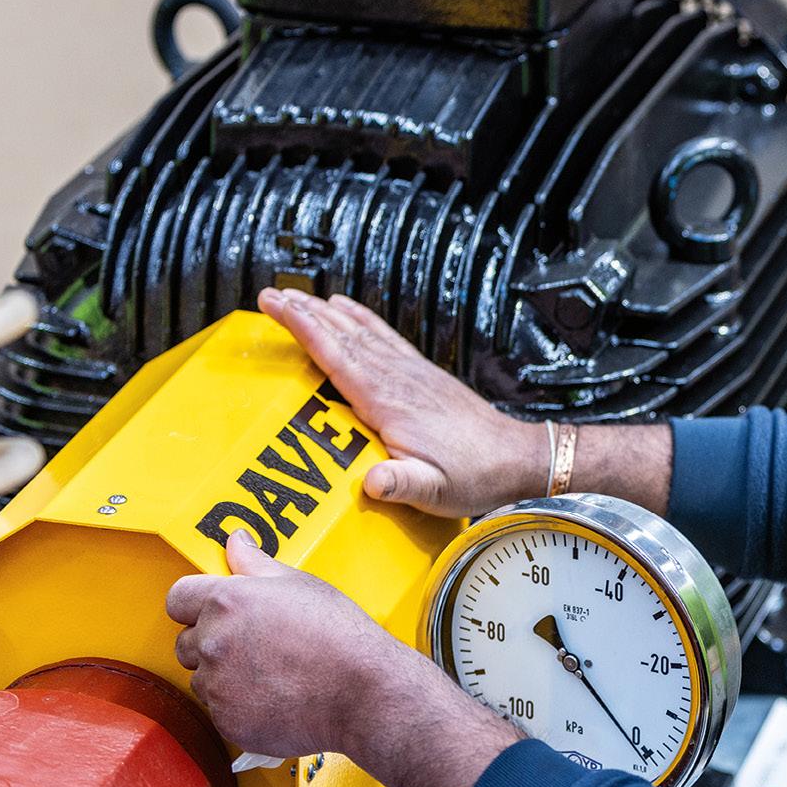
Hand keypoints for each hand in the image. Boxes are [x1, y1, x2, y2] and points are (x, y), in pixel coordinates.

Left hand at [166, 529, 434, 756]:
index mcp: (227, 601)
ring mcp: (217, 685)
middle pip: (185, 641)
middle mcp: (213, 642)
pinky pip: (219, 710)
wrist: (361, 690)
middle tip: (253, 643)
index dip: (194, 602)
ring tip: (269, 671)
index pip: (177, 598)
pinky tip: (273, 695)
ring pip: (202, 678)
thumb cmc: (336, 632)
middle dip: (211, 641)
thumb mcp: (299, 584)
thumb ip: (254, 562)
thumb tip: (235, 540)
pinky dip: (238, 705)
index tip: (212, 609)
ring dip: (222, 675)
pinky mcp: (227, 721)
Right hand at [257, 288, 545, 516]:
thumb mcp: (435, 491)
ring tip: (296, 296)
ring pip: (361, 333)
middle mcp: (399, 379)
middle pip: (343, 336)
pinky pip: (384, 338)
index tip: (277, 306)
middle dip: (304, 313)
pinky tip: (347, 310)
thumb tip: (372, 482)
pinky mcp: (422, 373)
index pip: (338, 357)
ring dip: (326, 313)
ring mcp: (412, 372)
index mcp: (391, 403)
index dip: (304, 329)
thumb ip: (403, 485)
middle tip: (270, 295)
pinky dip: (361, 320)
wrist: (516, 458)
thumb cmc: (475, 475)